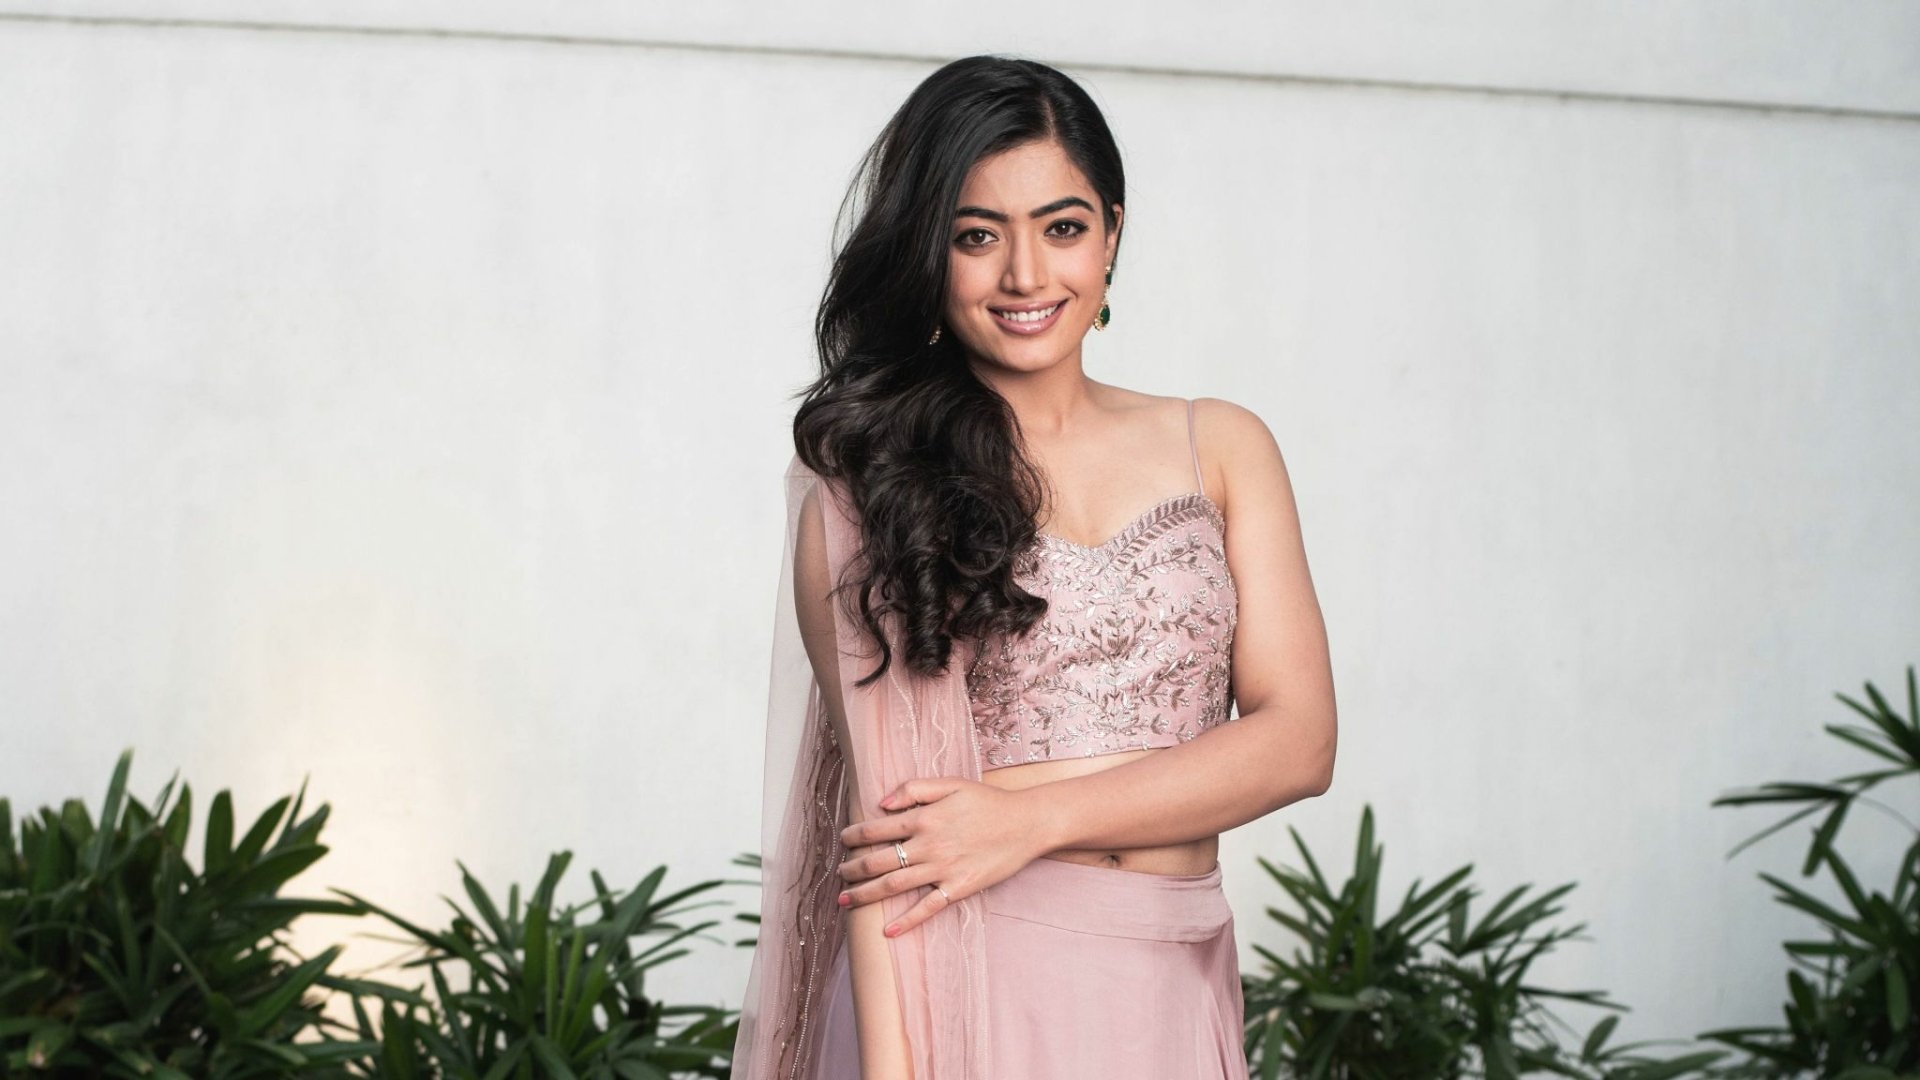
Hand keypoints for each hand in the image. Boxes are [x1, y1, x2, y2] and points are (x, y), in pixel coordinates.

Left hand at [835, 777, 1048, 937]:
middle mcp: (928, 845)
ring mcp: (942, 869)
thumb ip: (914, 788)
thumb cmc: (988, 801)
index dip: (854, 835)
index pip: (876, 829)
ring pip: (893, 886)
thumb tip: (881, 803)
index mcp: (923, 817)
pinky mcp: (958, 888)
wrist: (1026, 823)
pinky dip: (906, 921)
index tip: (843, 840)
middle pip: (878, 861)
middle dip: (852, 869)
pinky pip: (927, 908)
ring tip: (845, 900)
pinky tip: (888, 931)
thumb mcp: (950, 784)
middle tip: (839, 874)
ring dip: (865, 895)